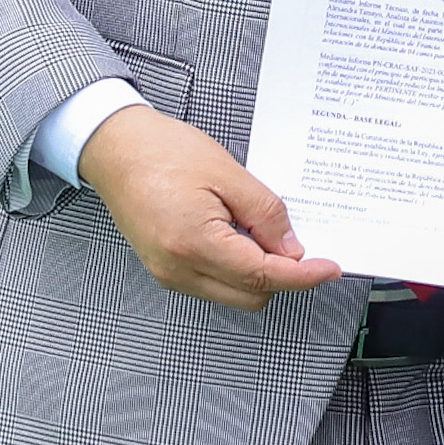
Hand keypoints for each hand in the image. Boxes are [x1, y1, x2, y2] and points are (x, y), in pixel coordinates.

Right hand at [78, 104, 340, 310]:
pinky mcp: (165, 269)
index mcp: (194, 244)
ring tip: (256, 227)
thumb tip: (291, 248)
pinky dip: (235, 267)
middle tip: (293, 238)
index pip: (262, 276)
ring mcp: (169, 273)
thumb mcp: (228, 173)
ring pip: (233, 293)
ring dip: (256, 271)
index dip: (302, 276)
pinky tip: (238, 235)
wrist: (116, 149)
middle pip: (251, 295)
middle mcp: (178, 268)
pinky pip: (213, 282)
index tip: (327, 270)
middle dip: (280, 274)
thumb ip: (265, 214)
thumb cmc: (161, 152)